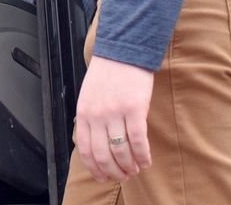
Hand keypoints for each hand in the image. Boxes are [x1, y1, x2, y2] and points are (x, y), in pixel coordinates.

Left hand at [75, 55, 153, 181]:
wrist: (123, 52)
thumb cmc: (107, 74)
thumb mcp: (88, 96)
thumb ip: (90, 118)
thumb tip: (95, 144)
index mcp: (84, 113)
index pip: (85, 150)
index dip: (95, 168)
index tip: (103, 177)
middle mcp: (97, 115)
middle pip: (103, 156)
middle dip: (113, 172)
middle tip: (123, 176)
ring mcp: (115, 113)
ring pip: (120, 152)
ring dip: (129, 166)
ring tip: (135, 169)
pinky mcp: (134, 109)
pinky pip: (137, 141)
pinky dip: (143, 155)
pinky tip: (146, 160)